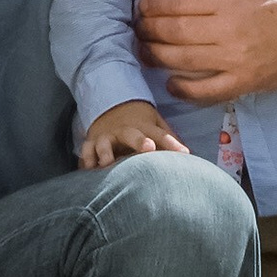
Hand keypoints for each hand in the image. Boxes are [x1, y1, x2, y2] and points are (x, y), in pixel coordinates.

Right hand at [78, 98, 192, 168]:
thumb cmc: (140, 123)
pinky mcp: (92, 142)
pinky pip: (86, 151)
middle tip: (148, 148)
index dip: (172, 143)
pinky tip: (86, 170)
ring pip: (104, 143)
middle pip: (132, 134)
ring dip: (105, 152)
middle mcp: (125, 131)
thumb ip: (170, 138)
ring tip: (106, 163)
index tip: (183, 153)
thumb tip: (192, 155)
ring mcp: (107, 136)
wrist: (111, 106)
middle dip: (139, 141)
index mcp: (144, 127)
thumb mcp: (156, 124)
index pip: (161, 135)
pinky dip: (85, 159)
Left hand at [135, 0, 276, 120]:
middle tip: (135, 28)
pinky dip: (185, 90)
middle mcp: (228, 30)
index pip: (178, 3)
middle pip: (175, 32)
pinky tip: (171, 83)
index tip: (141, 5)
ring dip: (157, 57)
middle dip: (149, 31)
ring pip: (184, 61)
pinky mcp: (244, 82)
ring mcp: (235, 60)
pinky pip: (207, 90)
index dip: (153, 5)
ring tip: (142, 50)